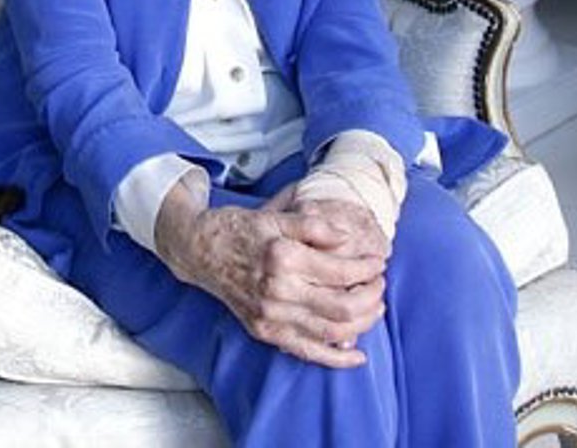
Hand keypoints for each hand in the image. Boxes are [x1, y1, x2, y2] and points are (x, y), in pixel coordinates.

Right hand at [156, 185, 385, 367]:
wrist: (198, 249)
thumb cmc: (238, 230)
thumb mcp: (276, 217)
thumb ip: (315, 226)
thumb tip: (350, 241)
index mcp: (283, 257)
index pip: (342, 270)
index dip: (368, 267)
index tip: (377, 262)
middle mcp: (278, 290)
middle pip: (344, 306)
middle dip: (372, 296)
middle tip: (379, 284)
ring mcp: (271, 315)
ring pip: (332, 331)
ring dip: (363, 322)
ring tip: (373, 307)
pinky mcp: (265, 331)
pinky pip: (308, 352)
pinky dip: (337, 359)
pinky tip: (357, 356)